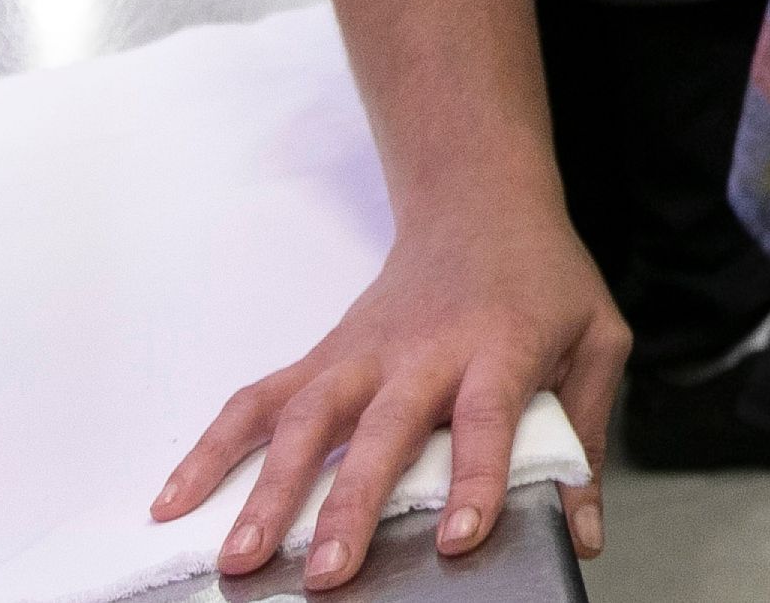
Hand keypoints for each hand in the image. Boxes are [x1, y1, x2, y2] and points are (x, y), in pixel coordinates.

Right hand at [152, 211, 626, 590]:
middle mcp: (422, 352)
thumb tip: (583, 531)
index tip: (457, 538)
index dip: (473, 479)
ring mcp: (362, 354)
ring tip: (241, 557)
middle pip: (381, 430)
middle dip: (351, 505)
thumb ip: (588, 432)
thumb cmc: (542, 280)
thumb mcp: (595, 339)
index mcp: (500, 348)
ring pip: (305, 419)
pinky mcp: (323, 357)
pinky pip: (257, 402)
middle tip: (329, 575)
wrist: (480, 203)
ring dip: (267, 489)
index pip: (484, 418)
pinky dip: (211, 448)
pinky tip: (174, 498)